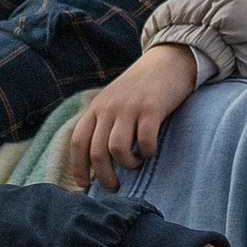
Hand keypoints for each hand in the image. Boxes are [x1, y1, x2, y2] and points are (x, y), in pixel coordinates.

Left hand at [66, 44, 199, 191]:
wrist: (168, 59)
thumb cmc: (141, 87)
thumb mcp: (114, 100)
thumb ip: (104, 122)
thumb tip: (98, 160)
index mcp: (97, 107)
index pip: (78, 141)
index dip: (78, 167)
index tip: (84, 185)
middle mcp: (109, 107)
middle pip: (97, 151)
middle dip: (104, 176)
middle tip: (115, 186)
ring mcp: (130, 107)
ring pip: (117, 149)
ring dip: (128, 164)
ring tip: (136, 162)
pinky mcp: (152, 107)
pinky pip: (145, 140)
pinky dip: (147, 152)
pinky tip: (150, 150)